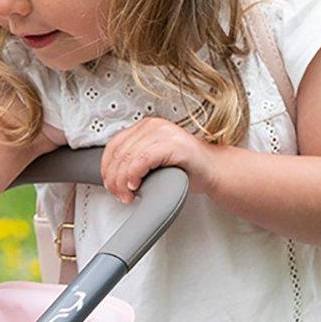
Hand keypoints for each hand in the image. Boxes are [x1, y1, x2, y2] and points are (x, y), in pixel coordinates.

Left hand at [99, 119, 217, 203]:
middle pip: (119, 153)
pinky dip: (134, 175)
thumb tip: (110, 175)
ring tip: (128, 195)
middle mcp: (153, 126)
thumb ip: (133, 160)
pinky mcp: (173, 144)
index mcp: (145, 127)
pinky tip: (136, 186)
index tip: (110, 185)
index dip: (107, 168)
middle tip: (119, 195)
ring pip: (128, 157)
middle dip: (114, 179)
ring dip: (123, 181)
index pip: (114, 145)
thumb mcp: (152, 161)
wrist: (213, 170)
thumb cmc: (185, 168)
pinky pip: (142, 160)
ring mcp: (163, 133)